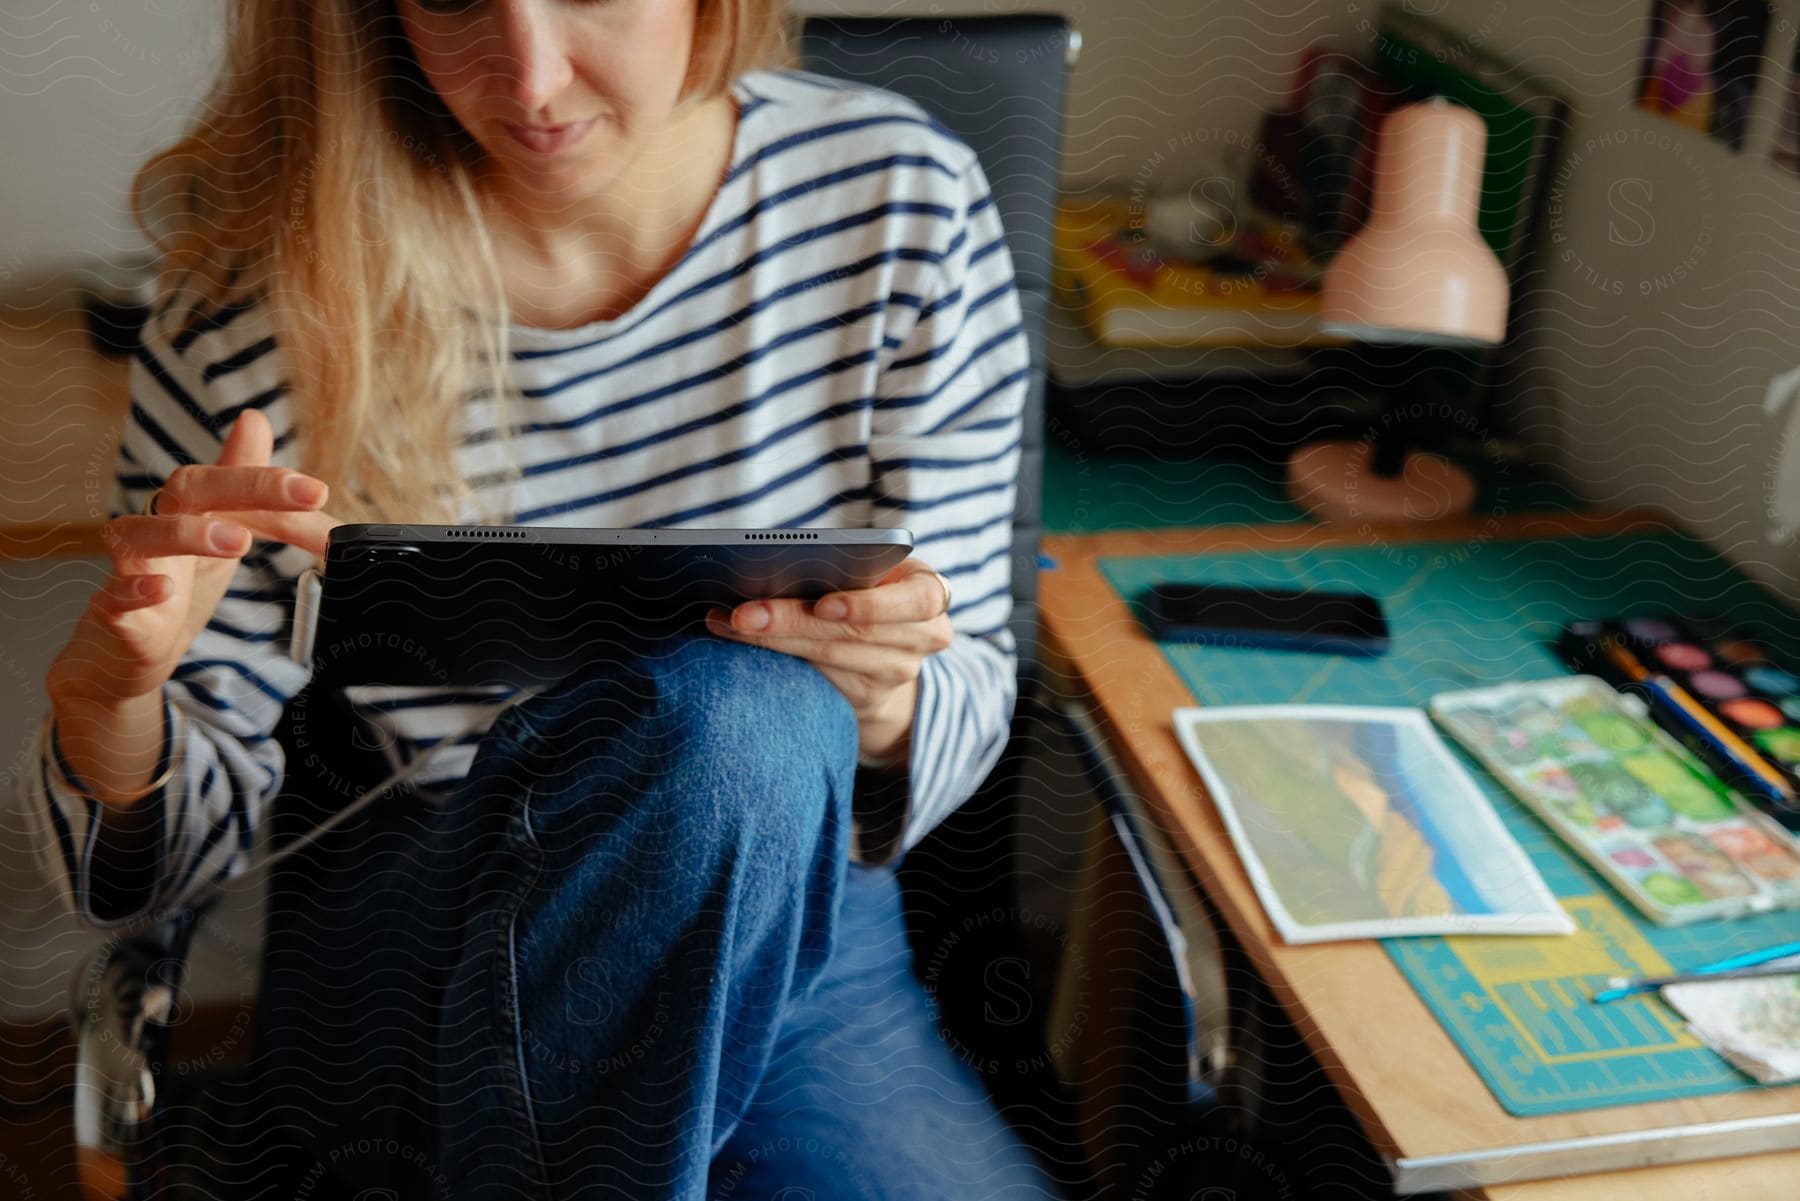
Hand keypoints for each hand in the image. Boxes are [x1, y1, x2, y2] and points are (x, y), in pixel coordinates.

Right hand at [48, 408, 339, 711]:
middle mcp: (158, 525)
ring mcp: (131, 566)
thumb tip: (254, 420)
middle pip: (190, 487)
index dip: (276, 484)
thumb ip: (250, 489)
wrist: (132, 647)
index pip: (232, 481)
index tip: (319, 492)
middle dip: (248, 486)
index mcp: (191, 507)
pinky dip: (135, 589)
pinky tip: (163, 589)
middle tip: (303, 495)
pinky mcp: (113, 611)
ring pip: (142, 534)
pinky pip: (114, 595)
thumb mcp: (225, 530)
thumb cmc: (181, 580)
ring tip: (238, 541)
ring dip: (191, 534)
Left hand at [703, 559, 953, 766]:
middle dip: (793, 619)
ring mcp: (898, 671)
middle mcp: (924, 636)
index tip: (824, 605)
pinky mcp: (869, 697)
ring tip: (731, 622)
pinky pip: (818, 677)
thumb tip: (777, 558)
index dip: (870, 606)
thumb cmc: (874, 589)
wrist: (892, 651)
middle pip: (855, 632)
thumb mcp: (878, 572)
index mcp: (929, 592)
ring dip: (774, 639)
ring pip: (830, 656)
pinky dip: (776, 656)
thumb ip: (849, 565)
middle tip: (743, 612)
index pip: (916, 601)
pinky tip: (742, 641)